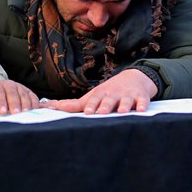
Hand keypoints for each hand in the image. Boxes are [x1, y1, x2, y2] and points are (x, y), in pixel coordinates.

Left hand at [0, 79, 38, 114]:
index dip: (0, 100)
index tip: (2, 112)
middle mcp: (8, 85)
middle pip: (13, 91)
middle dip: (15, 103)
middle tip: (16, 114)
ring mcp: (20, 88)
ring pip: (25, 94)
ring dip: (27, 104)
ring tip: (26, 114)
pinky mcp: (28, 94)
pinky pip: (35, 98)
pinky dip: (38, 104)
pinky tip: (42, 109)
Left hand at [43, 69, 157, 114]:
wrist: (133, 78)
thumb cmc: (107, 92)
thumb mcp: (91, 96)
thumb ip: (72, 105)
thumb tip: (49, 107)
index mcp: (100, 94)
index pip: (94, 100)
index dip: (91, 105)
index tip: (88, 112)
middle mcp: (113, 94)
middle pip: (109, 100)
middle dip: (105, 106)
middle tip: (102, 113)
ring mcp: (127, 96)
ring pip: (125, 101)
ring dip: (124, 106)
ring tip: (122, 112)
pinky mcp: (140, 98)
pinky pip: (142, 102)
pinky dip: (142, 106)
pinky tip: (142, 110)